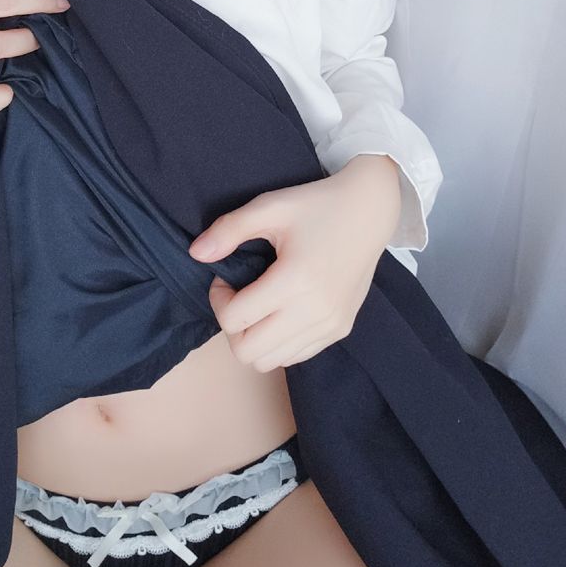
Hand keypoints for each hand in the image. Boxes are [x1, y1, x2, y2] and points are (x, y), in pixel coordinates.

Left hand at [186, 158, 401, 371]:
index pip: (235, 320)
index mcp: (295, 280)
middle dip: (232, 326)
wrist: (369, 210)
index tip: (226, 277)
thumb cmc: (317, 205)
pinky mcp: (341, 330)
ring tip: (260, 303)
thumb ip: (229, 230)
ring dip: (255, 337)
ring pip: (271, 362)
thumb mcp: (269, 207)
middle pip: (248, 353)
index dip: (218, 299)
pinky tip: (281, 309)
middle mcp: (315, 311)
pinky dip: (279, 342)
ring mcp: (330, 325)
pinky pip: (296, 356)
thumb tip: (196, 254)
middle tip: (239, 295)